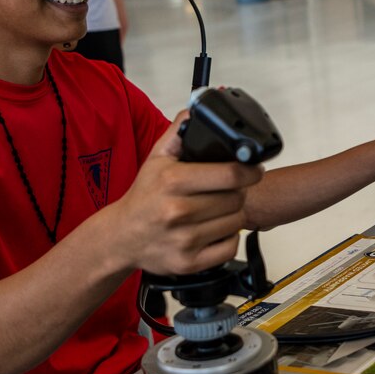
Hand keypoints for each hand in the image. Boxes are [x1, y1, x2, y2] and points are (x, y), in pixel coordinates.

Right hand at [112, 111, 263, 274]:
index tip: (253, 169)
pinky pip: (230, 247)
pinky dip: (228, 238)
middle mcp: (178, 211)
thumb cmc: (143, 197)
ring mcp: (184, 239)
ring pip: (236, 222)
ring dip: (233, 214)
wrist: (121, 237)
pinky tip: (214, 229)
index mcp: (173, 181)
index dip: (250, 170)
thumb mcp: (156, 158)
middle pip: (237, 198)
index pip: (231, 174)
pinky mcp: (190, 262)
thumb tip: (197, 111)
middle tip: (228, 190)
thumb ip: (179, 133)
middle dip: (238, 192)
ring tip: (218, 209)